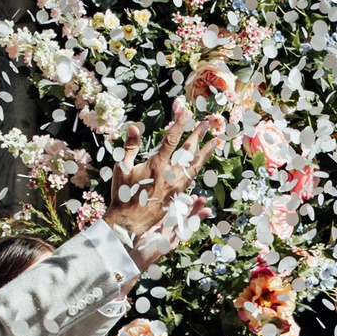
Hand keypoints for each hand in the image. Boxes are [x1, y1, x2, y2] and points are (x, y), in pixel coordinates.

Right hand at [105, 101, 224, 252]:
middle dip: (198, 135)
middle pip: (188, 151)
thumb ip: (130, 147)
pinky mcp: (178, 196)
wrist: (129, 222)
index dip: (180, 124)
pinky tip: (200, 163)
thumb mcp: (122, 168)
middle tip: (207, 123)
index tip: (187, 113)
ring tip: (214, 142)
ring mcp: (176, 186)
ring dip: (205, 152)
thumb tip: (133, 127)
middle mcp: (170, 174)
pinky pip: (191, 180)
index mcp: (157, 165)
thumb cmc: (123, 194)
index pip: (172, 139)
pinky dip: (198, 169)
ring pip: (195, 166)